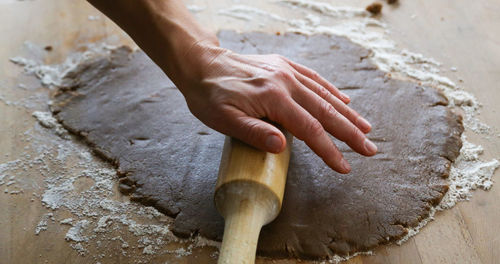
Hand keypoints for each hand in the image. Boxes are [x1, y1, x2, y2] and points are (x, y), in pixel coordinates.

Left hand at [179, 45, 376, 173]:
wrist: (201, 63)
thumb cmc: (209, 95)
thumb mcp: (222, 119)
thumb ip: (253, 132)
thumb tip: (282, 147)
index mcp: (273, 98)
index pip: (310, 129)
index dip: (329, 150)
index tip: (344, 166)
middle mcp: (286, 82)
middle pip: (326, 111)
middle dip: (350, 133)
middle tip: (370, 150)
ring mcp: (286, 72)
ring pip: (325, 94)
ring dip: (347, 113)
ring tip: (366, 128)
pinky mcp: (284, 66)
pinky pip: (314, 78)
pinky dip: (331, 90)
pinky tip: (344, 99)